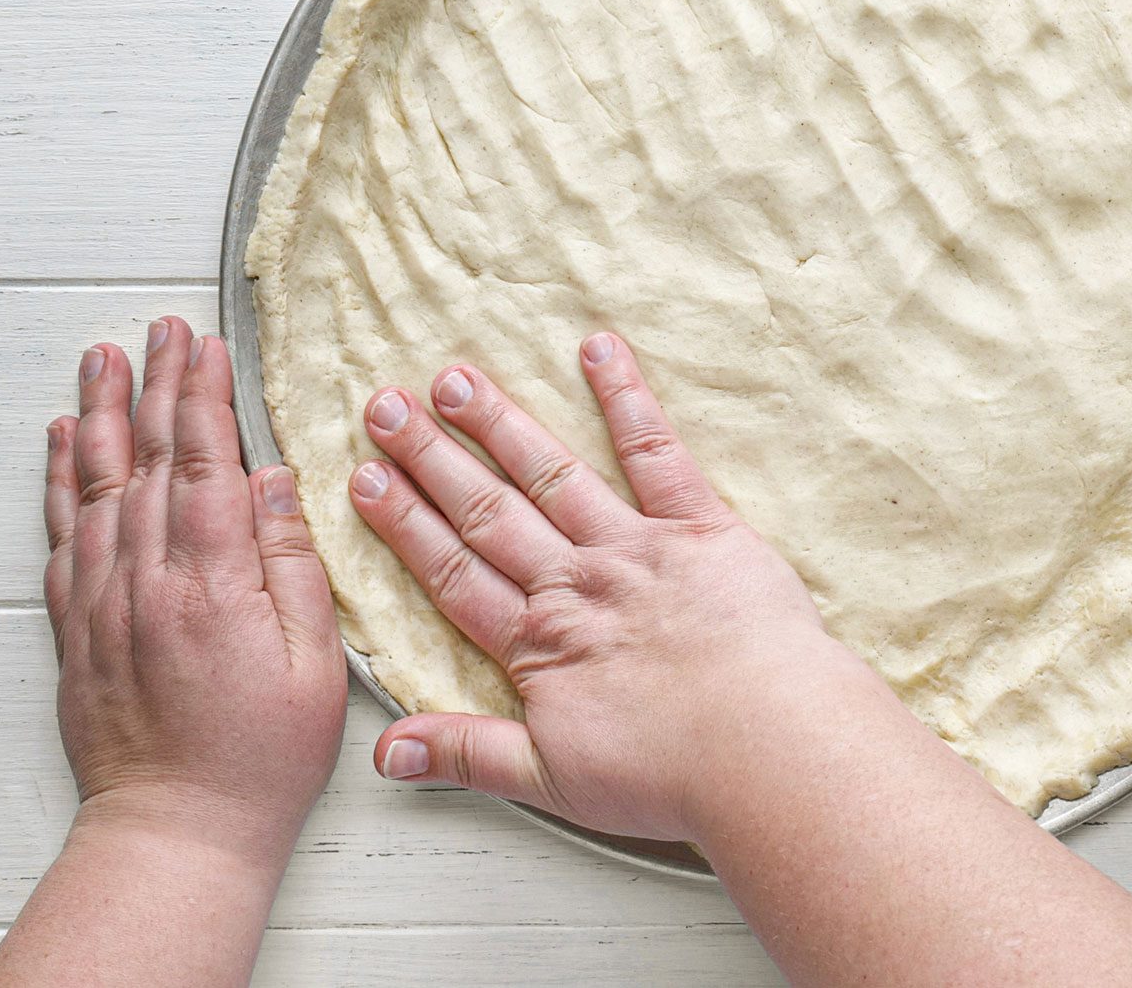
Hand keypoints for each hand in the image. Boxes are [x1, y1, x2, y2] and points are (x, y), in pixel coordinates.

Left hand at [43, 317, 347, 868]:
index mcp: (210, 582)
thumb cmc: (260, 756)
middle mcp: (145, 580)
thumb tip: (270, 480)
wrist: (178, 827)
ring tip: (103, 357)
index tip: (208, 344)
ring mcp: (104, 602)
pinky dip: (60, 482)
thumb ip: (290, 563)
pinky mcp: (78, 629)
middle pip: (148, 458)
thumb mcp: (314, 662)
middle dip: (158, 384)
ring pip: (96, 486)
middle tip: (163, 328)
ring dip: (101, 414)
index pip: (204, 461)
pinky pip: (62, 536)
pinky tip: (65, 443)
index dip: (204, 396)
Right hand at [350, 331, 865, 840]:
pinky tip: (600, 349)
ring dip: (500, 424)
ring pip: (553, 474)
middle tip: (384, 406)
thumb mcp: (553, 781)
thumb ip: (468, 755)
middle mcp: (577, 583)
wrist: (766, 747)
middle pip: (489, 512)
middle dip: (430, 458)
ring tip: (455, 378)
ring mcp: (636, 548)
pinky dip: (627, 397)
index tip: (365, 481)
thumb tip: (388, 752)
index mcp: (540, 644)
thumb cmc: (674, 775)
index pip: (454, 573)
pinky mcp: (701, 527)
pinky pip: (656, 453)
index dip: (405, 526)